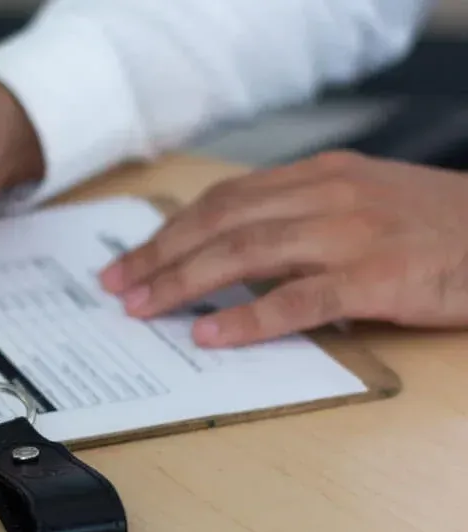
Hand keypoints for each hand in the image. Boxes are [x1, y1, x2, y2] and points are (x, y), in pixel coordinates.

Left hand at [99, 151, 467, 346]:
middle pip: (220, 222)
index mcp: (317, 177)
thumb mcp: (361, 200)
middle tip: (117, 285)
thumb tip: (233, 248)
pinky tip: (210, 335)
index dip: (170, 230)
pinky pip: (297, 299)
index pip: (223, 200)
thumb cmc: (435, 225)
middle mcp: (325, 197)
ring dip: (184, 282)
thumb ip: (300, 216)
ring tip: (143, 307)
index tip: (132, 258)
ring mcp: (349, 235)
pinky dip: (248, 318)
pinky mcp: (375, 278)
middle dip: (160, 255)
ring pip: (245, 253)